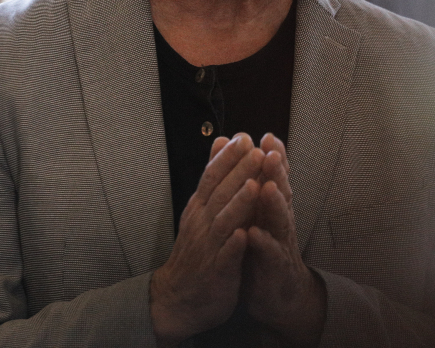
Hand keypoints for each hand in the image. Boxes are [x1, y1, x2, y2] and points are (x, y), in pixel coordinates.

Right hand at [149, 134, 264, 345]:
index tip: (243, 137)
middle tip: (255, 151)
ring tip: (254, 186)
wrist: (178, 298)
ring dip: (238, 204)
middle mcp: (202, 224)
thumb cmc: (196, 250)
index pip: (211, 176)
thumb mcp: (200, 210)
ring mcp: (208, 247)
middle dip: (238, 172)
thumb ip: (214, 177)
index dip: (226, 158)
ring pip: (223, 222)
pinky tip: (244, 236)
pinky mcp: (216, 272)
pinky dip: (233, 246)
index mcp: (200, 208)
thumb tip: (221, 140)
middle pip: (220, 193)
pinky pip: (225, 257)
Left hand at [244, 133, 326, 345]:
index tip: (268, 137)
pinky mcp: (274, 268)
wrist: (279, 294)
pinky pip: (269, 255)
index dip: (275, 158)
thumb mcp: (259, 215)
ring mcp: (280, 244)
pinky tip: (254, 234)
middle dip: (277, 173)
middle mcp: (281, 221)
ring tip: (267, 187)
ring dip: (274, 204)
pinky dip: (262, 244)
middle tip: (272, 154)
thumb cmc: (265, 249)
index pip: (276, 178)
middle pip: (281, 193)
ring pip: (280, 220)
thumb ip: (255, 186)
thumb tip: (248, 155)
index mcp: (274, 207)